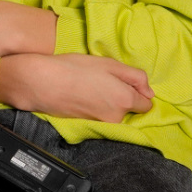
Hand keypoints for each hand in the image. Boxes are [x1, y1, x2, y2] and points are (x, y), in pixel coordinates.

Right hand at [0, 52, 153, 122]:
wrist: (42, 83)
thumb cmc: (75, 68)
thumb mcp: (110, 64)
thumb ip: (135, 77)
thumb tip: (149, 92)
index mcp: (125, 100)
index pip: (146, 105)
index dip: (138, 92)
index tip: (126, 83)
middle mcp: (116, 118)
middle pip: (130, 110)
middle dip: (122, 98)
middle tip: (104, 82)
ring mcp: (101, 125)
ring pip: (115, 114)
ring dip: (109, 104)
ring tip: (91, 88)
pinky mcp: (88, 127)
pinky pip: (101, 118)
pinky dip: (96, 109)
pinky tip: (84, 96)